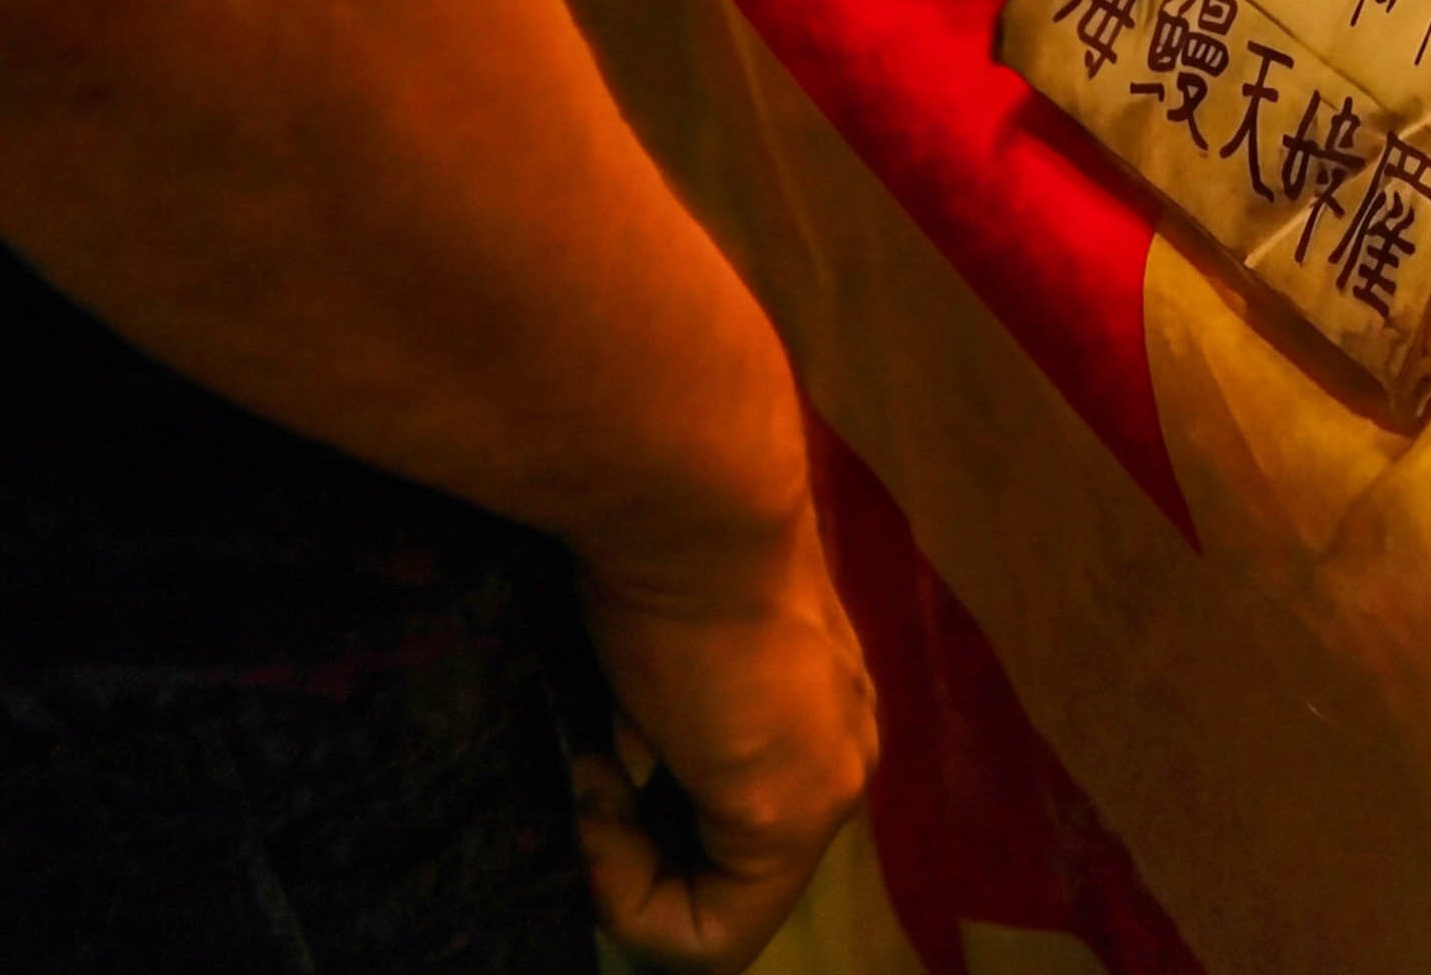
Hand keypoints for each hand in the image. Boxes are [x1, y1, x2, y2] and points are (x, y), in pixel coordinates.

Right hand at [571, 506, 878, 970]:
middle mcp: (843, 749)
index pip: (730, 826)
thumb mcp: (655, 654)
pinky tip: (601, 800)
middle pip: (727, 872)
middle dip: (633, 847)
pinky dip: (632, 896)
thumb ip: (657, 726)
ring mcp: (831, 785)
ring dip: (625, 864)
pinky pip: (716, 935)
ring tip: (593, 766)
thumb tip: (607, 787)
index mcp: (818, 706)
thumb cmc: (658, 544)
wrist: (686, 498)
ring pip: (720, 912)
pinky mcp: (793, 813)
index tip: (591, 757)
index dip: (637, 828)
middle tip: (587, 770)